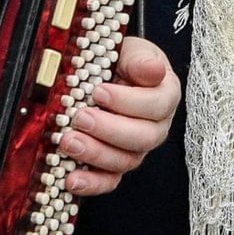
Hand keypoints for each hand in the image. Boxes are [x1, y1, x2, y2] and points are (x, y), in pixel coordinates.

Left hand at [61, 36, 179, 196]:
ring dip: (95, 154)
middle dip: (108, 130)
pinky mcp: (116, 165)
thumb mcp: (133, 51)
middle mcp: (156, 127)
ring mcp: (136, 149)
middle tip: (81, 117)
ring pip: (125, 161)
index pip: (155, 105)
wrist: (110, 70)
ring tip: (68, 141)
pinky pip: (109, 181)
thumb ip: (141, 60)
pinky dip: (91, 183)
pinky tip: (71, 178)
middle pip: (143, 138)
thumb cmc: (123, 61)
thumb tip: (154, 70)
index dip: (127, 102)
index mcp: (165, 96)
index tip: (99, 91)